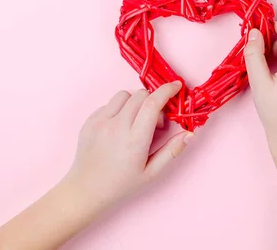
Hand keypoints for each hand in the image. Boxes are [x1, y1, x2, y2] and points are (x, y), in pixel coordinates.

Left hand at [63, 82, 192, 221]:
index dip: (167, 91)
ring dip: (135, 102)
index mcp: (134, 140)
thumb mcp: (151, 173)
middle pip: (140, 95)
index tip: (176, 86)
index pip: (152, 104)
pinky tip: (120, 127)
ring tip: (136, 122)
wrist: (86, 189)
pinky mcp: (89, 121)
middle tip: (155, 122)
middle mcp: (116, 127)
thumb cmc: (121, 184)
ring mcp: (100, 122)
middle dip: (153, 101)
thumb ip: (172, 151)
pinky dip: (119, 109)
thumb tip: (190, 134)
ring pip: (124, 95)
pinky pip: (109, 104)